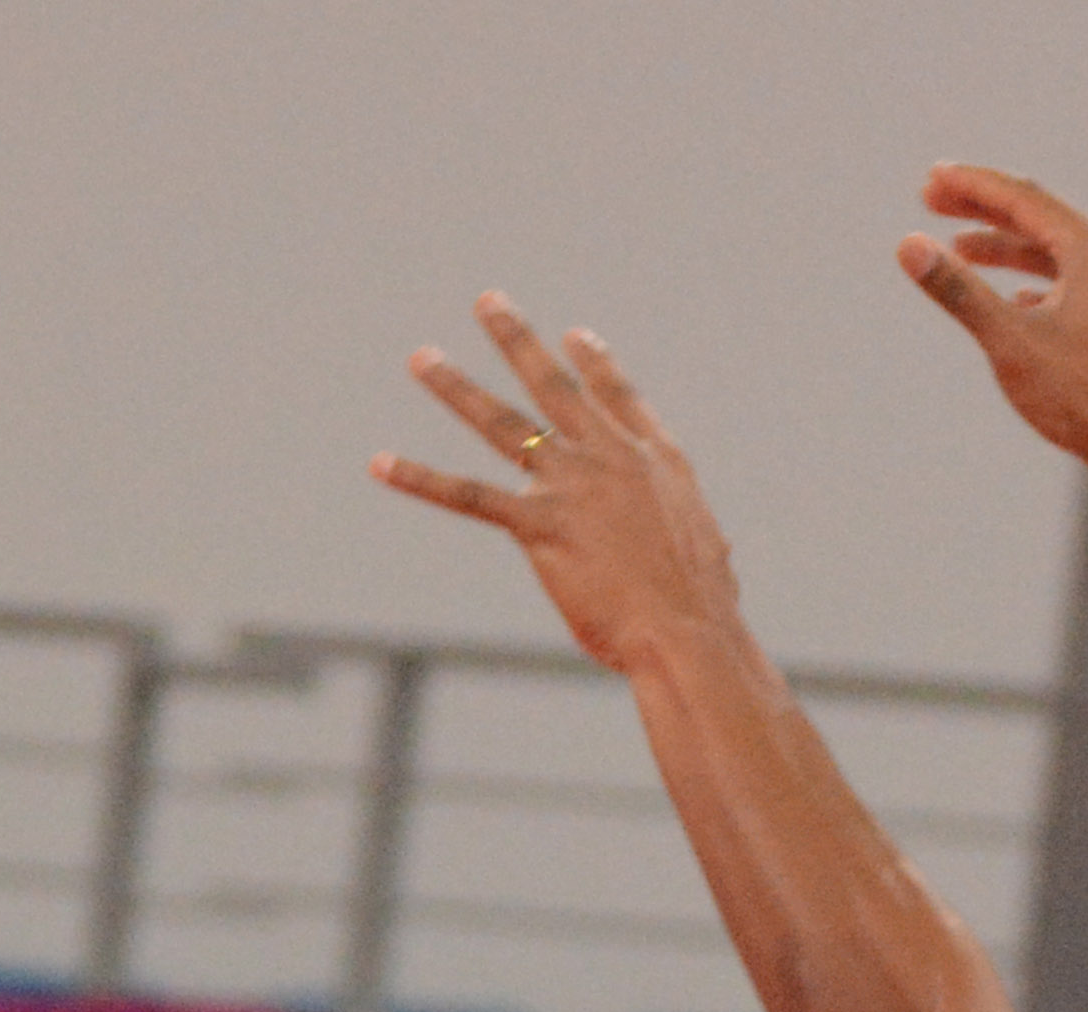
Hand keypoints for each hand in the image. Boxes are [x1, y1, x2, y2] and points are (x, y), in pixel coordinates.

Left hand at [373, 296, 740, 678]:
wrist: (688, 631)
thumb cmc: (703, 611)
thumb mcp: (706, 556)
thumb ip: (689, 541)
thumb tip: (705, 561)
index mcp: (656, 461)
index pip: (619, 398)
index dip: (595, 365)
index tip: (574, 338)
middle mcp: (610, 458)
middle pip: (553, 386)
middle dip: (518, 341)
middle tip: (489, 303)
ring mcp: (572, 486)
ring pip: (502, 424)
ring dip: (456, 387)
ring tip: (421, 358)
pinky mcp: (540, 525)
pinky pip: (468, 496)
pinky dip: (421, 479)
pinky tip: (381, 463)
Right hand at [898, 163, 1087, 470]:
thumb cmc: (1084, 399)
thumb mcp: (1009, 341)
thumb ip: (959, 290)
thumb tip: (908, 245)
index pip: (1024, 197)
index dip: (972, 185)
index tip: (931, 180)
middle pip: (1044, 219)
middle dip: (985, 212)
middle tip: (934, 201)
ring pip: (1065, 255)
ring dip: (1012, 251)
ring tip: (963, 252)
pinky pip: (1086, 285)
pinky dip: (1045, 283)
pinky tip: (1020, 299)